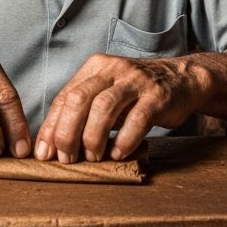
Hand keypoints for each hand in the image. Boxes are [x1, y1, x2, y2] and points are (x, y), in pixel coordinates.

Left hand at [34, 53, 209, 163]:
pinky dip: (124, 140)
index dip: (51, 127)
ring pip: (104, 107)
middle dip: (67, 133)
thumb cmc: (137, 93)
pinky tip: (118, 153)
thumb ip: (84, 111)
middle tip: (67, 158)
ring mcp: (136, 81)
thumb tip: (53, 143)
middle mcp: (112, 69)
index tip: (44, 153)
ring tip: (93, 157)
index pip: (64, 97)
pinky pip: (137, 119)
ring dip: (93, 138)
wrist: (183, 78)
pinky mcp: (157, 96)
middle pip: (78, 99)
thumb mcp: (107, 92)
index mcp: (95, 67)